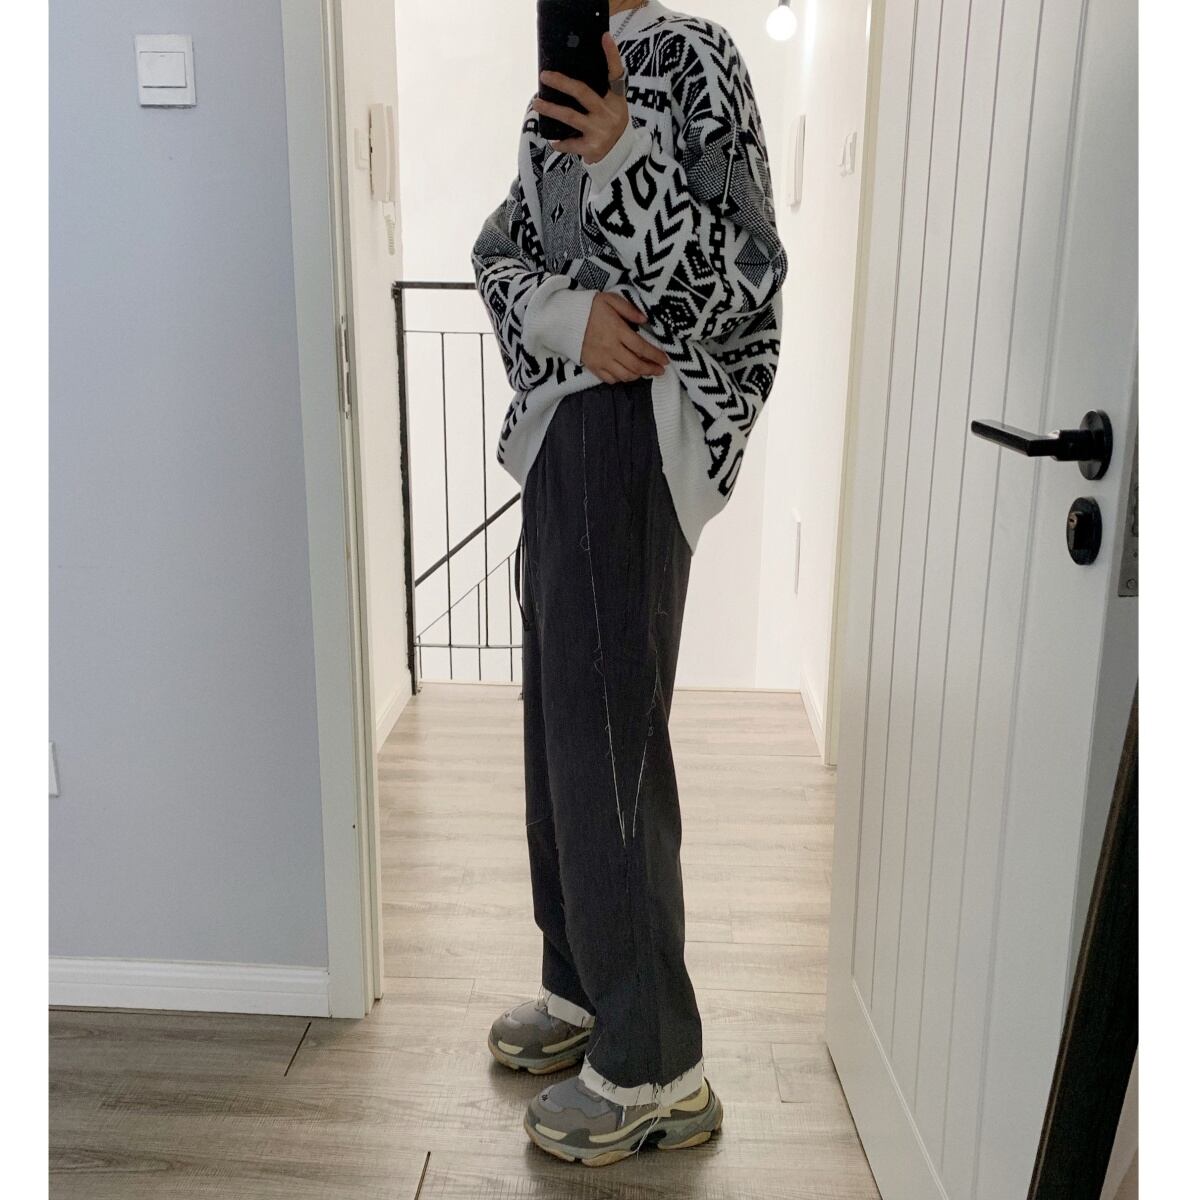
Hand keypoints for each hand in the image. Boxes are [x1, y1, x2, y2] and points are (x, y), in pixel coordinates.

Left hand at [534, 34, 628, 163]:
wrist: (621, 156)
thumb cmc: (611, 125)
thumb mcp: (612, 107)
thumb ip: (599, 93)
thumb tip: (570, 78)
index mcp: (616, 99)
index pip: (615, 73)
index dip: (611, 55)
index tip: (604, 37)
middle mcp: (609, 113)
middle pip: (582, 92)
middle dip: (561, 83)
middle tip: (544, 76)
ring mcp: (600, 130)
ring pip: (570, 116)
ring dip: (550, 109)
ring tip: (536, 103)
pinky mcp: (592, 147)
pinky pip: (570, 143)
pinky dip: (560, 143)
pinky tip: (553, 141)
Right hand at [581, 293, 669, 384]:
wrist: (563, 319)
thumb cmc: (587, 307)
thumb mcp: (610, 300)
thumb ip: (629, 309)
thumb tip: (645, 319)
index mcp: (617, 331)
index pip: (642, 348)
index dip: (656, 356)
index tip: (665, 360)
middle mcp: (611, 348)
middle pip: (635, 365)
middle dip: (651, 370)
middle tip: (660, 371)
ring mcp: (601, 359)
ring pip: (624, 375)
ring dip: (637, 376)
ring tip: (645, 372)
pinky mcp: (592, 366)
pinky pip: (610, 379)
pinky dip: (621, 379)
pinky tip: (626, 374)